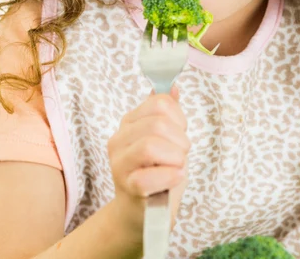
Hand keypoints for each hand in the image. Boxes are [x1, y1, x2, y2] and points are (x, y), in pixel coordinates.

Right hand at [107, 84, 189, 239]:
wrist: (145, 211)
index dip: (178, 117)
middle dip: (180, 139)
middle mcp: (119, 139)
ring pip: (150, 145)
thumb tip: (173, 88)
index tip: (180, 132)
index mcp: (129, 122)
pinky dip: (170, 176)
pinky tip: (174, 178)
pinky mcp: (128, 188)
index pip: (158, 103)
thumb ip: (168, 112)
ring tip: (177, 166)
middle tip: (180, 153)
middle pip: (157, 123)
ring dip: (176, 156)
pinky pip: (149, 177)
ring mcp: (120, 164)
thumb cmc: (158, 171)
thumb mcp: (167, 138)